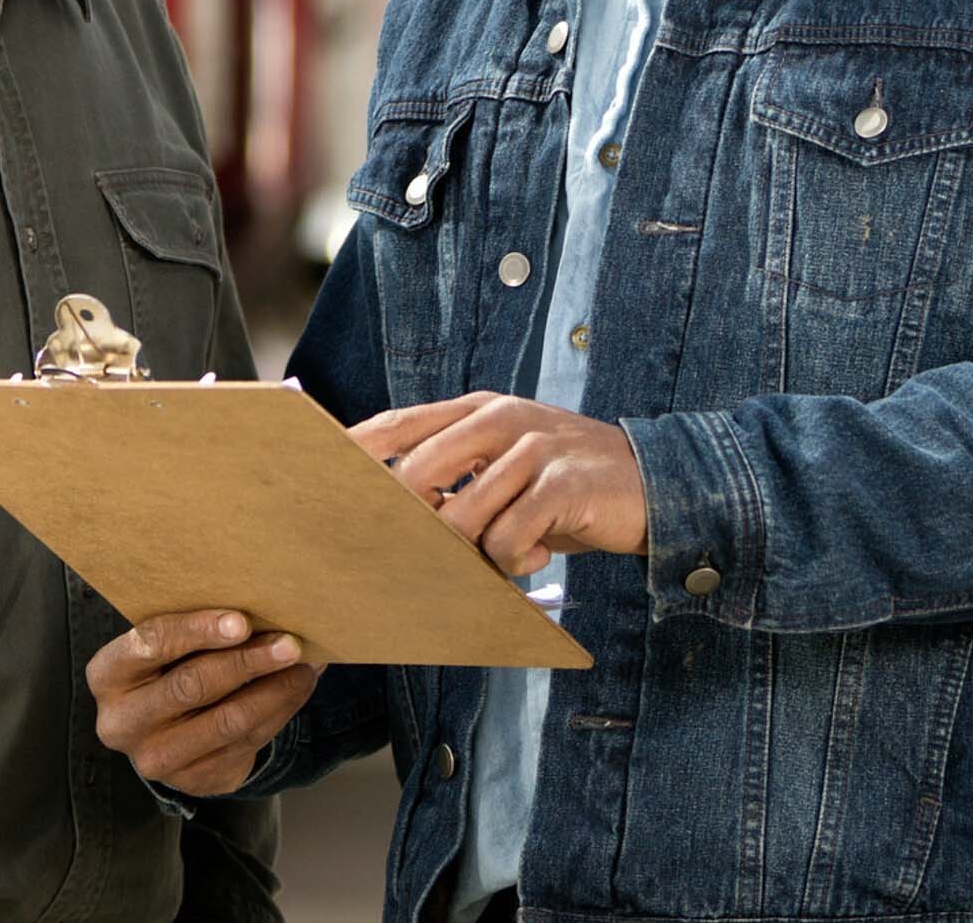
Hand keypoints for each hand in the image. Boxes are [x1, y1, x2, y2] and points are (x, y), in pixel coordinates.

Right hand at [89, 609, 322, 795]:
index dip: (197, 631)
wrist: (166, 732)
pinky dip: (280, 711)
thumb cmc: (167, 668)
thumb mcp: (163, 648)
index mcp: (107, 675)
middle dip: (247, 661)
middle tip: (289, 644)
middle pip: (192, 686)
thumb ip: (192, 629)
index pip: (151, 644)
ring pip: (226, 721)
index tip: (242, 621)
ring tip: (306, 665)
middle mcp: (121, 722)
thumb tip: (259, 605)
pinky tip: (299, 687)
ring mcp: (155, 758)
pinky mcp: (192, 781)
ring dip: (274, 690)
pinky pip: (246, 743)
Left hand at [351, 392, 648, 573]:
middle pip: (417, 474)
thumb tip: (389, 513)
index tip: (319, 476)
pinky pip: (509, 538)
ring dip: (473, 553)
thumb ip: (458, 476)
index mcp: (477, 411)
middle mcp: (499, 420)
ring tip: (505, 557)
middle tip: (419, 556)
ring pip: (462, 516)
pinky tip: (537, 559)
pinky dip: (514, 561)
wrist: (654, 485)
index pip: (398, 424)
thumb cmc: (565, 485)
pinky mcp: (562, 483)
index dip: (354, 449)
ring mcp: (532, 448)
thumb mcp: (507, 466)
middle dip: (409, 524)